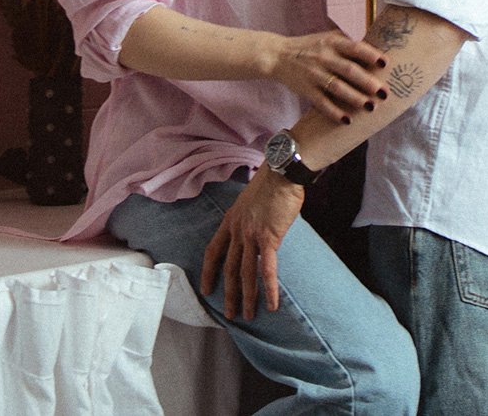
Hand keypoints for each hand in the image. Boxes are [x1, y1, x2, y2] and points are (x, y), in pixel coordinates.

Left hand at [201, 168, 305, 318]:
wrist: (281, 172)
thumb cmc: (271, 183)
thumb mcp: (250, 202)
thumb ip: (250, 219)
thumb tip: (257, 231)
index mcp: (230, 221)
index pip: (213, 251)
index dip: (209, 272)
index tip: (206, 289)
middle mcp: (237, 231)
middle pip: (229, 269)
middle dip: (229, 294)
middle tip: (229, 314)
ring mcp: (251, 236)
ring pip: (245, 274)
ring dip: (247, 298)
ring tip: (248, 316)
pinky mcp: (269, 239)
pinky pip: (267, 270)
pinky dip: (269, 289)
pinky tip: (272, 304)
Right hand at [265, 28, 387, 122]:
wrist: (278, 55)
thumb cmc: (310, 47)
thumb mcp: (328, 38)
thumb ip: (349, 43)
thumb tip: (378, 52)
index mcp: (332, 42)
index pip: (354, 48)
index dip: (371, 55)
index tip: (386, 64)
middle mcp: (324, 57)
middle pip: (349, 70)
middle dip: (368, 82)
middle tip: (385, 93)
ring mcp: (314, 74)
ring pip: (337, 88)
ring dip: (355, 99)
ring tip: (370, 107)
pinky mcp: (306, 89)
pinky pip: (322, 103)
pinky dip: (334, 112)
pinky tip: (347, 120)